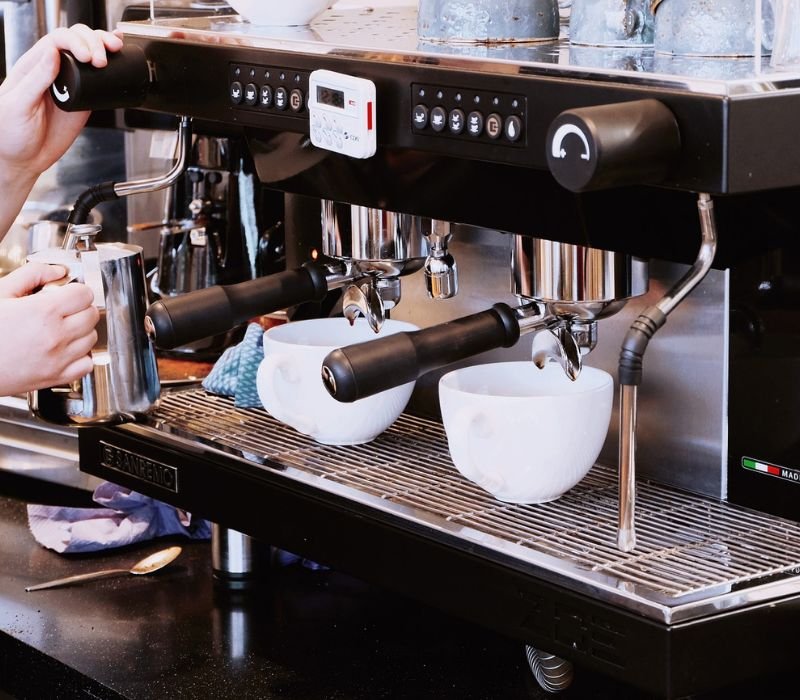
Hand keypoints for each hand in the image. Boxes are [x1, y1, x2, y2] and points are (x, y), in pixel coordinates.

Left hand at [0, 24, 122, 187]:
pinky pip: (99, 80)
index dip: (75, 42)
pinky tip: (118, 58)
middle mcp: (53, 71)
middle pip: (75, 40)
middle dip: (93, 42)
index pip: (56, 41)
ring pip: (89, 54)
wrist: (24, 159)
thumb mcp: (18, 104)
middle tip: (101, 60)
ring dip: (103, 47)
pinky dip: (111, 68)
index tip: (87, 56)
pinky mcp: (84, 101)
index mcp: (33, 66)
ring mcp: (70, 85)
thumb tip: (51, 52)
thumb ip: (36, 79)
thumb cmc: (10, 133)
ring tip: (114, 52)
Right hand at [0, 263, 99, 395]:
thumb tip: (57, 271)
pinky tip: (65, 348)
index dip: (76, 289)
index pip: (85, 294)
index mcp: (44, 312)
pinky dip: (81, 356)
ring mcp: (59, 359)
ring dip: (82, 330)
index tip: (67, 292)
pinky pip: (87, 364)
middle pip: (91, 314)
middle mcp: (56, 336)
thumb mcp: (1, 292)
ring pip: (92, 338)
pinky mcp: (56, 377)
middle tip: (63, 308)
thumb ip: (32, 274)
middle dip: (80, 307)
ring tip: (60, 327)